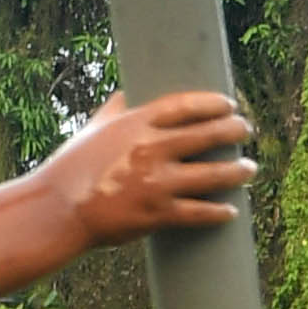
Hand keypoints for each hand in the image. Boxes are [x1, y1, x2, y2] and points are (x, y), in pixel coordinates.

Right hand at [46, 92, 256, 242]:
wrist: (58, 210)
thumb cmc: (72, 167)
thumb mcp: (93, 130)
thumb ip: (115, 111)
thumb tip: (128, 94)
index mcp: (135, 125)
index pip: (184, 106)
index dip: (212, 103)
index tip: (228, 104)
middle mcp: (150, 150)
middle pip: (206, 135)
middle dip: (233, 131)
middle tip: (246, 130)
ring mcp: (156, 183)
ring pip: (212, 174)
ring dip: (237, 171)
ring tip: (249, 168)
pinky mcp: (157, 214)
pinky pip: (198, 212)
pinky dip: (219, 212)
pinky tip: (231, 211)